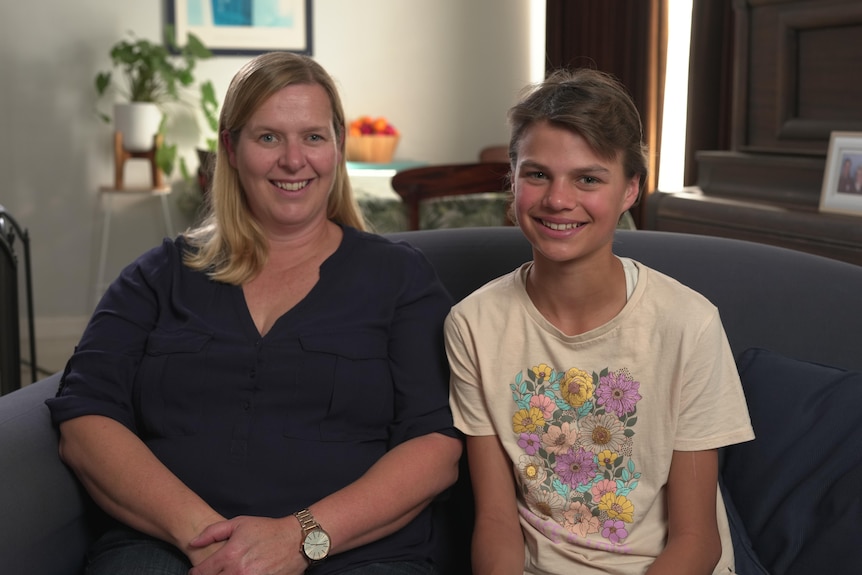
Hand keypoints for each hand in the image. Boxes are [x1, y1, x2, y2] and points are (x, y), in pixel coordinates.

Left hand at [187, 515, 306, 574]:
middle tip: (213, 573)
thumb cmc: (268, 530)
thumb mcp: (240, 523)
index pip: (202, 571)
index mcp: (230, 554)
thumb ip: (213, 532)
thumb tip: (193, 542)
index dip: (196, 573)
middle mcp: (238, 570)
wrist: (297, 540)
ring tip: (228, 572)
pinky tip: (240, 574)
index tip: (196, 572)